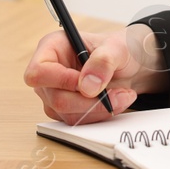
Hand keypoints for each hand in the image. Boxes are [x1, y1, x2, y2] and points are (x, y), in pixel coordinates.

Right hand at [24, 22, 168, 124]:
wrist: (131, 64)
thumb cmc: (120, 48)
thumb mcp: (117, 47)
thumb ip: (103, 62)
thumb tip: (87, 87)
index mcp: (52, 47)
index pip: (38, 72)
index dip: (61, 81)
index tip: (88, 85)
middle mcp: (49, 71)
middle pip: (55, 98)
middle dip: (89, 101)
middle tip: (118, 94)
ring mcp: (54, 92)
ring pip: (66, 114)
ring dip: (98, 110)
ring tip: (122, 95)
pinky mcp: (65, 109)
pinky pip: (77, 121)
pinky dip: (98, 115)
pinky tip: (115, 102)